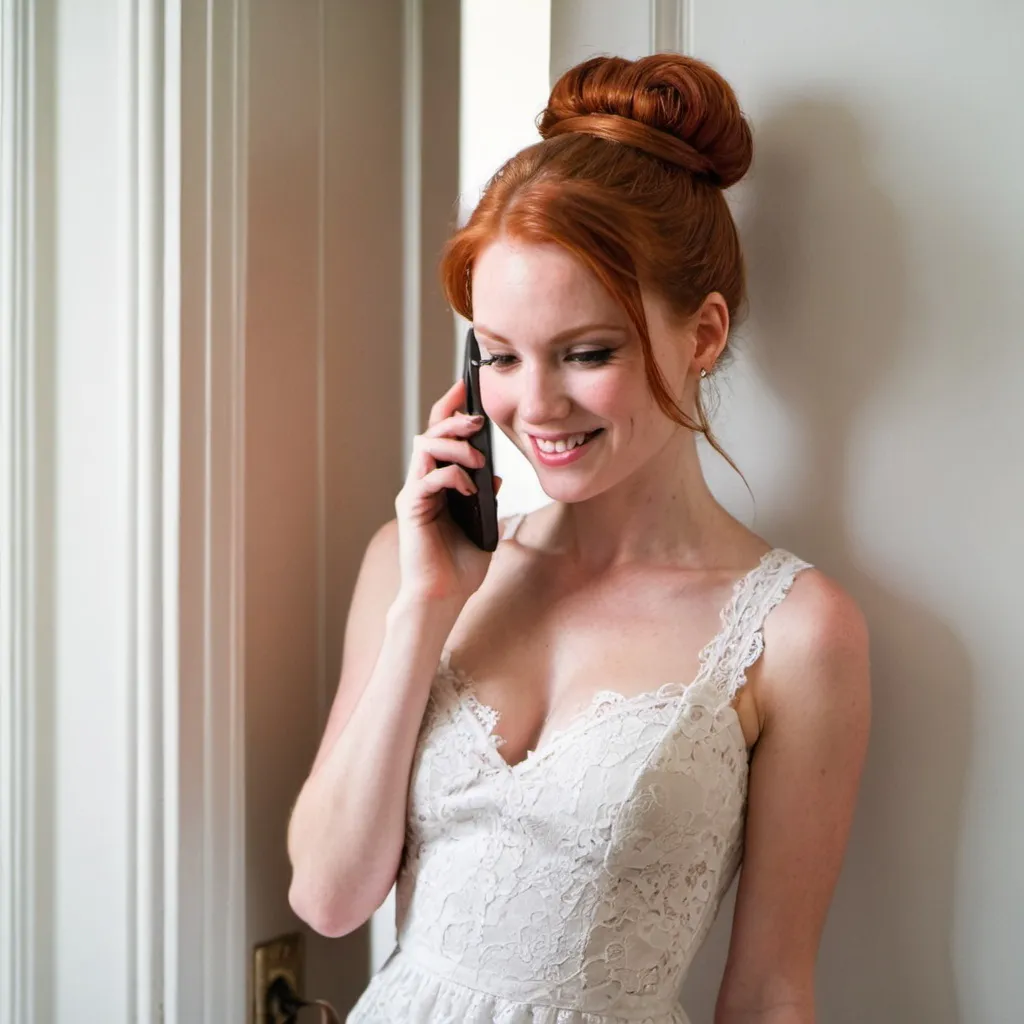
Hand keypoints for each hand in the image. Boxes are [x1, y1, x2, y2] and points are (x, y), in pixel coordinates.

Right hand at [393, 377, 502, 607]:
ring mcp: (415, 493)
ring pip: (425, 447)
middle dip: (453, 417)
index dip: (453, 409)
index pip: (443, 436)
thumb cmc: (461, 566)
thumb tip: (496, 473)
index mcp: (440, 482)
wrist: (443, 598)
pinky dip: (451, 475)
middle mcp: (423, 482)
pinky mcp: (411, 508)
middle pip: (430, 432)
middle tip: (476, 416)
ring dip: (454, 444)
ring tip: (478, 455)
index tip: (468, 387)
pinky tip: (470, 486)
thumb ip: (486, 497)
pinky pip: (428, 478)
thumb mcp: (484, 524)